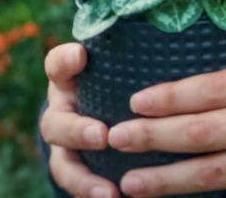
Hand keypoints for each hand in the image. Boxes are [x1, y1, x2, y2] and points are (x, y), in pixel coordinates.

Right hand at [42, 40, 122, 197]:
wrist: (105, 103)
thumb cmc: (119, 75)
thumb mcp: (120, 61)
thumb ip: (129, 54)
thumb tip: (170, 42)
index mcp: (69, 78)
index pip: (58, 64)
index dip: (65, 60)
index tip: (80, 56)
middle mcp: (62, 110)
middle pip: (55, 122)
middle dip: (76, 131)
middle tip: (101, 136)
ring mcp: (65, 144)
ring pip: (64, 163)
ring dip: (84, 179)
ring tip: (108, 192)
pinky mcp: (75, 168)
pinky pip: (78, 185)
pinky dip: (93, 193)